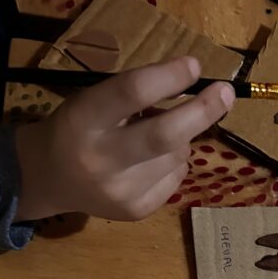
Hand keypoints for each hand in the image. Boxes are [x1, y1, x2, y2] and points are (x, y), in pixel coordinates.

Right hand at [14, 56, 233, 221]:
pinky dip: (176, 162)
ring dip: (181, 138)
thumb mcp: (92, 99)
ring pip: (177, 155)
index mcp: (84, 118)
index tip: (195, 67)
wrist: (51, 179)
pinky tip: (152, 160)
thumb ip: (135, 95)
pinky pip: (177, 177)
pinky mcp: (136, 211)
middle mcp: (102, 158)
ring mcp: (121, 190)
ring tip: (156, 136)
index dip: (169, 77)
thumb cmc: (78, 127)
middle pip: (165, 135)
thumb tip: (195, 91)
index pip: (132, 92)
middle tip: (226, 93)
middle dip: (202, 112)